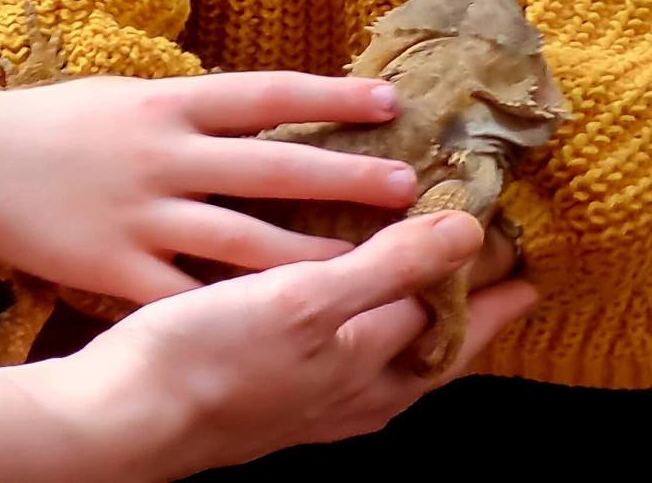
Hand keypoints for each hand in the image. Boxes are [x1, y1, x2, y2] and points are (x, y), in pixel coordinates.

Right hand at [0, 70, 425, 303]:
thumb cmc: (49, 122)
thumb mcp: (125, 94)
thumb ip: (192, 110)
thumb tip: (262, 110)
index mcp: (167, 101)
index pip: (266, 94)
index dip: (331, 99)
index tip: (390, 104)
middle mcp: (163, 153)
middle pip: (272, 168)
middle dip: (346, 180)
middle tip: (411, 189)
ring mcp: (141, 213)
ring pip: (246, 239)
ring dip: (313, 252)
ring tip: (371, 264)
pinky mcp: (116, 266)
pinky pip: (189, 295)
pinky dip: (238, 312)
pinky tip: (284, 329)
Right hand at [41, 213, 541, 474]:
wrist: (126, 418)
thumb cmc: (214, 359)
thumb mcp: (308, 301)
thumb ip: (389, 268)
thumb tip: (471, 233)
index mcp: (373, 370)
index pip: (460, 323)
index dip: (494, 284)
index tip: (525, 250)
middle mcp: (354, 394)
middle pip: (432, 350)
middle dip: (469, 310)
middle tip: (498, 271)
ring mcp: (312, 403)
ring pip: (389, 361)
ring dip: (416, 318)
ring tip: (428, 285)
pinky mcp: (271, 398)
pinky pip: (341, 362)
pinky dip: (359, 328)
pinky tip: (335, 316)